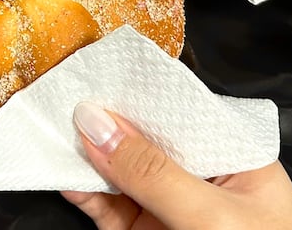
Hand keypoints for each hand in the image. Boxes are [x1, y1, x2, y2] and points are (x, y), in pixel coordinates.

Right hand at [62, 102, 291, 229]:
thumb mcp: (210, 217)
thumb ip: (153, 173)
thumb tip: (97, 124)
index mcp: (236, 159)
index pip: (184, 114)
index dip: (143, 95)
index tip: (102, 75)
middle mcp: (201, 179)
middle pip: (146, 140)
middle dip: (109, 122)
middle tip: (68, 95)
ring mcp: (168, 209)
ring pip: (120, 173)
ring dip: (87, 155)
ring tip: (55, 130)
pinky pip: (106, 207)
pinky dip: (82, 191)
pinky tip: (64, 173)